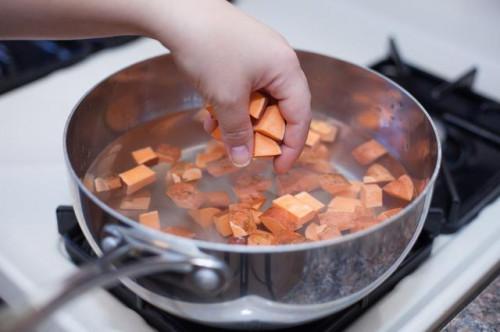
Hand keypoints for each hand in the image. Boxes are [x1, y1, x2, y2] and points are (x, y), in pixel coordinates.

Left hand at [145, 0, 310, 172]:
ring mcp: (259, 58)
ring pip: (258, 102)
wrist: (177, 12)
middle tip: (246, 152)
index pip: (300, 116)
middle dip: (260, 134)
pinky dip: (229, 105)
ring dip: (239, 121)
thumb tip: (243, 160)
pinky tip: (209, 114)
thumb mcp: (226, 98)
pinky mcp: (241, 57)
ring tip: (219, 131)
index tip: (278, 168)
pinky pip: (243, 90)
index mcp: (286, 70)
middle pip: (279, 109)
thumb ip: (237, 133)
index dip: (292, 146)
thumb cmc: (208, 46)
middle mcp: (278, 63)